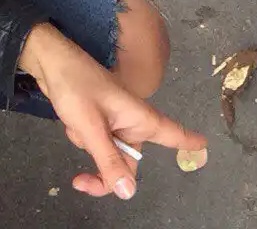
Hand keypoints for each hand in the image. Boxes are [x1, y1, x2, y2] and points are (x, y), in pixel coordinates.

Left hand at [18, 23, 205, 199]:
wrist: (52, 63)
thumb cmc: (77, 87)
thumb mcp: (91, 127)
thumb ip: (109, 160)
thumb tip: (129, 193)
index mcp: (140, 117)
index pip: (172, 134)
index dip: (188, 142)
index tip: (204, 147)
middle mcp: (131, 120)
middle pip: (128, 161)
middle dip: (103, 168)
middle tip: (80, 181)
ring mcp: (115, 119)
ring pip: (107, 152)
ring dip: (88, 145)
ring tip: (77, 122)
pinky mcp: (99, 118)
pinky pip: (95, 141)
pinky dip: (81, 136)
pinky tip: (71, 119)